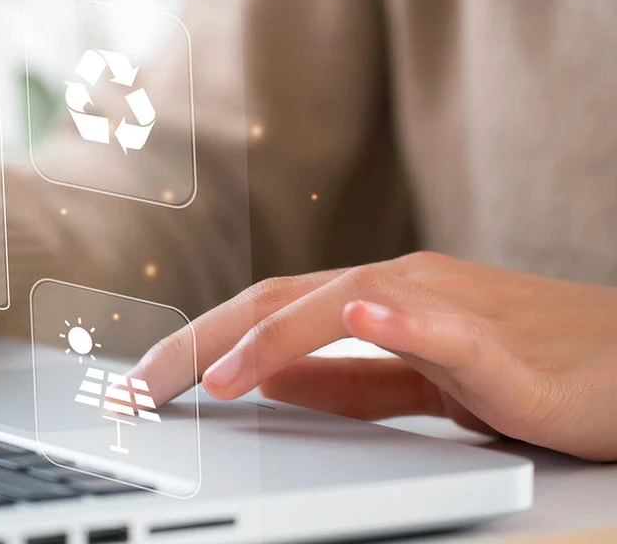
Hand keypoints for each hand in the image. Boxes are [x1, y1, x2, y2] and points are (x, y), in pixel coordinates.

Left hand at [129, 252, 616, 461]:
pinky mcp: (502, 344)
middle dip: (198, 343)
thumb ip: (353, 381)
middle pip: (276, 302)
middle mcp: (400, 287)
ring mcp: (450, 305)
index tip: (141, 385)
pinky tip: (360, 312)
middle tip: (138, 390)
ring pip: (341, 305)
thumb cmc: (539, 371)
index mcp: (376, 298)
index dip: (194, 343)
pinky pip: (444, 325)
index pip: (261, 313)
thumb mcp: (424, 381)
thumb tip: (270, 383)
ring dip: (268, 339)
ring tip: (211, 376)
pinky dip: (397, 317)